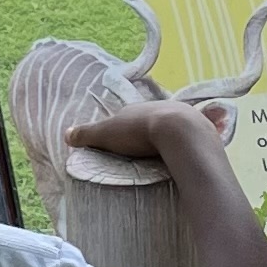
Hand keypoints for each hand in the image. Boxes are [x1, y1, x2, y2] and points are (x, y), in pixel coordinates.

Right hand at [68, 100, 226, 167]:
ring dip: (168, 139)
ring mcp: (183, 117)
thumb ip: (87, 134)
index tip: (120, 145)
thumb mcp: (107, 134)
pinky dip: (185, 145)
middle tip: (142, 155)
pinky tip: (183, 157)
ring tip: (163, 159)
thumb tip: (65, 135)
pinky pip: (190, 138)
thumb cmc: (140, 132)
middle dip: (147, 134)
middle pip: (150, 122)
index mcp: (138, 109)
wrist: (180, 132)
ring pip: (172, 128)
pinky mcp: (201, 130)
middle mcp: (161, 107)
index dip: (122, 131)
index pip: (127, 119)